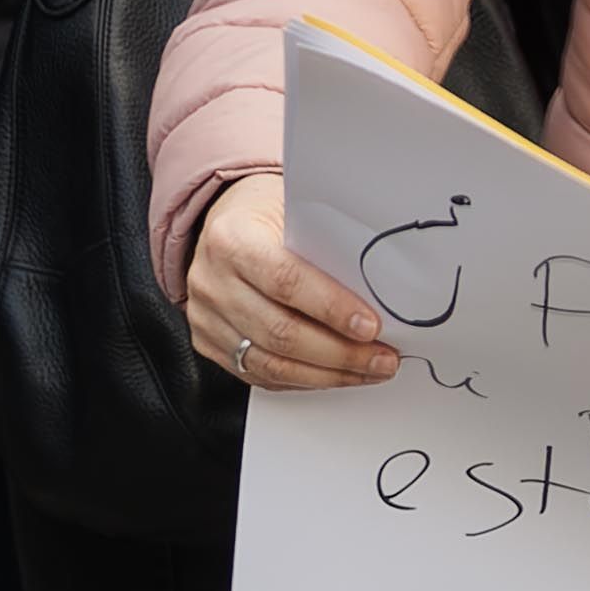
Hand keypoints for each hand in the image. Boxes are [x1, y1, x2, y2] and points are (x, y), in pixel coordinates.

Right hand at [181, 172, 399, 390]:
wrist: (224, 226)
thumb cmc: (266, 214)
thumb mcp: (295, 210)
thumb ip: (326, 245)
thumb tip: (380, 286)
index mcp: (232, 240)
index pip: (285, 281)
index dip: (331, 308)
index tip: (371, 326)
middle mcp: (212, 282)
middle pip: (280, 332)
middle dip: (340, 353)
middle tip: (383, 358)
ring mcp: (206, 317)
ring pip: (271, 363)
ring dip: (328, 374)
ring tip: (368, 370)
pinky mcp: (209, 343)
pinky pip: (260, 375)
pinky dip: (305, 380)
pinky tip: (334, 375)